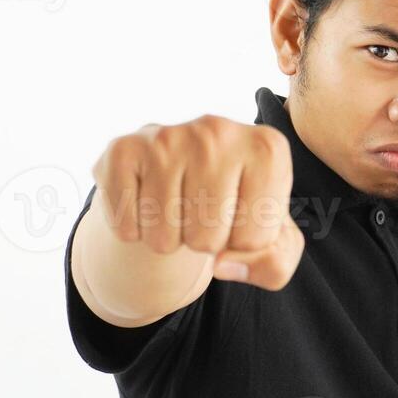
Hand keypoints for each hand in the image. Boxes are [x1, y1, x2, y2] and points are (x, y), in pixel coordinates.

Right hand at [91, 116, 305, 289]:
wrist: (180, 173)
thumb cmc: (236, 208)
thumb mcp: (273, 241)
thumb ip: (274, 265)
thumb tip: (222, 266)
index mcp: (268, 150)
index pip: (256, 239)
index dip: (244, 245)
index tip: (240, 217)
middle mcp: (219, 132)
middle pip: (207, 240)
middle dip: (205, 244)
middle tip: (202, 214)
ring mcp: (168, 137)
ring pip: (164, 238)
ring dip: (169, 239)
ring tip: (176, 208)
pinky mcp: (124, 149)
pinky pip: (127, 227)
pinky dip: (133, 230)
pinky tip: (146, 202)